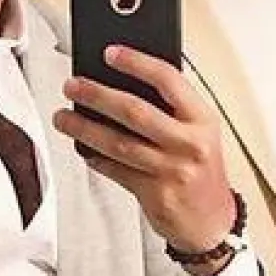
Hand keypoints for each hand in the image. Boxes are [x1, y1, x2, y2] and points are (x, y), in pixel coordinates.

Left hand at [53, 47, 234, 257]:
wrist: (212, 222)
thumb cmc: (203, 172)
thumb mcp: (200, 133)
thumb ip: (173, 110)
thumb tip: (124, 82)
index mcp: (203, 120)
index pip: (169, 81)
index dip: (137, 63)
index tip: (111, 53)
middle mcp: (190, 144)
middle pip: (135, 112)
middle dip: (98, 95)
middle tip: (73, 86)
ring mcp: (172, 170)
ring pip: (119, 143)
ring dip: (85, 128)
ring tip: (64, 117)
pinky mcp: (155, 194)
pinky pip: (117, 171)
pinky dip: (96, 158)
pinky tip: (82, 148)